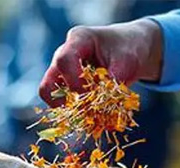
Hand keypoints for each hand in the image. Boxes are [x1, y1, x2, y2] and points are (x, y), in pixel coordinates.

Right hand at [39, 19, 163, 106]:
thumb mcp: (128, 62)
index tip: (91, 96)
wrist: (129, 48)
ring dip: (67, 108)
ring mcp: (63, 70)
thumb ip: (115, 80)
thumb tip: (103, 103)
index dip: (74, 82)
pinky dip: (73, 111)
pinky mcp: (66, 84)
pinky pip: (60, 101)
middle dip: (64, 100)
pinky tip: (92, 115)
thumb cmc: (128, 49)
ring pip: (50, 94)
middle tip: (84, 111)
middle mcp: (64, 53)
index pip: (65, 60)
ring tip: (89, 115)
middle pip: (49, 81)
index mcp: (79, 39)